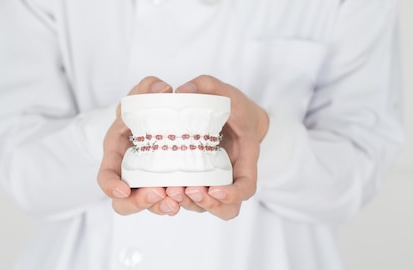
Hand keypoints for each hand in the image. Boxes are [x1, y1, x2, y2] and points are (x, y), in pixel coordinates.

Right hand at [97, 76, 181, 215]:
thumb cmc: (147, 105)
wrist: (169, 116)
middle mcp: (129, 172)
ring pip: (149, 206)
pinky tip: (190, 195)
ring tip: (175, 200)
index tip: (122, 190)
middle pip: (124, 202)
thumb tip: (163, 89)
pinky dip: (179, 202)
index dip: (110, 185)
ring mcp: (148, 182)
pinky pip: (170, 201)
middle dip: (139, 202)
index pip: (106, 174)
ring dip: (161, 206)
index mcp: (117, 152)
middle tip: (158, 193)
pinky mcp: (167, 185)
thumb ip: (148, 87)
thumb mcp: (143, 92)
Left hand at [165, 75, 268, 219]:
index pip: (247, 186)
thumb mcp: (225, 91)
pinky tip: (165, 190)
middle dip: (208, 204)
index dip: (234, 193)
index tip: (217, 190)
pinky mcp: (200, 181)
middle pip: (226, 207)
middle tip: (190, 190)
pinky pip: (193, 199)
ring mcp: (216, 182)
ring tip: (174, 192)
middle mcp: (232, 176)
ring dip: (191, 204)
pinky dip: (180, 200)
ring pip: (208, 207)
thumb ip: (207, 85)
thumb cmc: (234, 107)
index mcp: (246, 158)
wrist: (234, 117)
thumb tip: (183, 91)